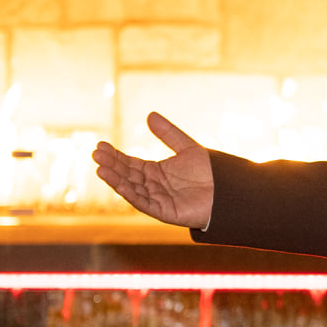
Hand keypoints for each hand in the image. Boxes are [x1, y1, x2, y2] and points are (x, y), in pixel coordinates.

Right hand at [91, 112, 214, 228]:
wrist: (230, 191)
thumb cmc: (212, 172)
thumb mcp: (187, 148)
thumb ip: (168, 134)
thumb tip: (150, 115)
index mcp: (156, 172)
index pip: (129, 162)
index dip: (115, 155)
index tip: (101, 145)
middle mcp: (153, 186)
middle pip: (127, 174)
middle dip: (111, 164)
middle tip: (96, 153)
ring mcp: (157, 199)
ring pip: (131, 188)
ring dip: (115, 178)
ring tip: (100, 166)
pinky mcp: (163, 211)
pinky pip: (142, 202)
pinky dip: (128, 193)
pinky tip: (117, 182)